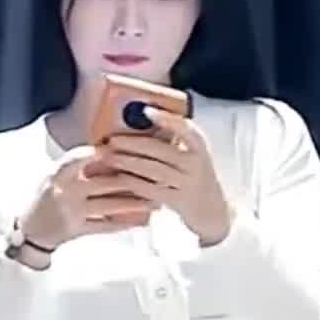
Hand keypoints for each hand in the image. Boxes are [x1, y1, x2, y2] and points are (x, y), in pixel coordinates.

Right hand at [18, 146, 158, 253]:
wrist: (30, 231)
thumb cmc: (46, 198)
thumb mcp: (52, 176)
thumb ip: (76, 165)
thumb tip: (109, 149)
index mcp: (56, 174)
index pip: (78, 158)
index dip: (101, 153)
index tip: (123, 147)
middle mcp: (64, 192)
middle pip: (103, 182)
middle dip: (132, 179)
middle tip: (155, 175)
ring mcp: (71, 212)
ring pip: (109, 205)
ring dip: (136, 203)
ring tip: (156, 199)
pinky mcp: (77, 230)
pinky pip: (106, 226)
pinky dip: (126, 223)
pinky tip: (143, 220)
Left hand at [97, 107, 233, 244]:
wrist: (211, 208)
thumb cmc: (192, 174)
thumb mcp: (190, 154)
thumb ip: (171, 140)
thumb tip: (138, 119)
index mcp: (199, 147)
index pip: (187, 129)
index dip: (167, 119)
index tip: (146, 111)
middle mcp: (196, 164)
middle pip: (161, 150)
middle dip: (133, 143)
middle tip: (111, 139)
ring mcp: (187, 183)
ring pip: (154, 170)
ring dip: (128, 162)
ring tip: (108, 156)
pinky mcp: (177, 201)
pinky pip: (152, 189)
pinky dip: (134, 182)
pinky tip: (119, 176)